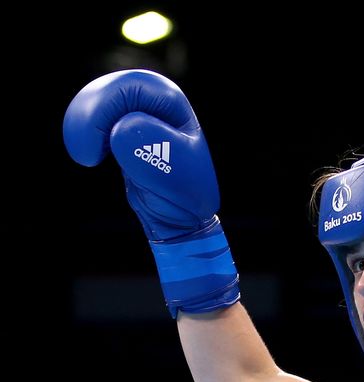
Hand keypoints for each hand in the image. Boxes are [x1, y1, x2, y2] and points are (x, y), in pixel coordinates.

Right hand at [63, 69, 238, 317]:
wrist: (179, 217)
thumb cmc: (183, 194)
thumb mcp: (174, 174)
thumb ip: (150, 147)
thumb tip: (122, 128)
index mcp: (172, 106)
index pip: (133, 86)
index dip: (107, 106)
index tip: (98, 147)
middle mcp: (154, 105)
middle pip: (109, 89)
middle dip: (89, 116)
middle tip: (85, 155)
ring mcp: (136, 117)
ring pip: (96, 103)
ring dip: (83, 126)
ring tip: (87, 157)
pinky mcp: (120, 132)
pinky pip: (93, 121)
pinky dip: (84, 134)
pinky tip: (91, 157)